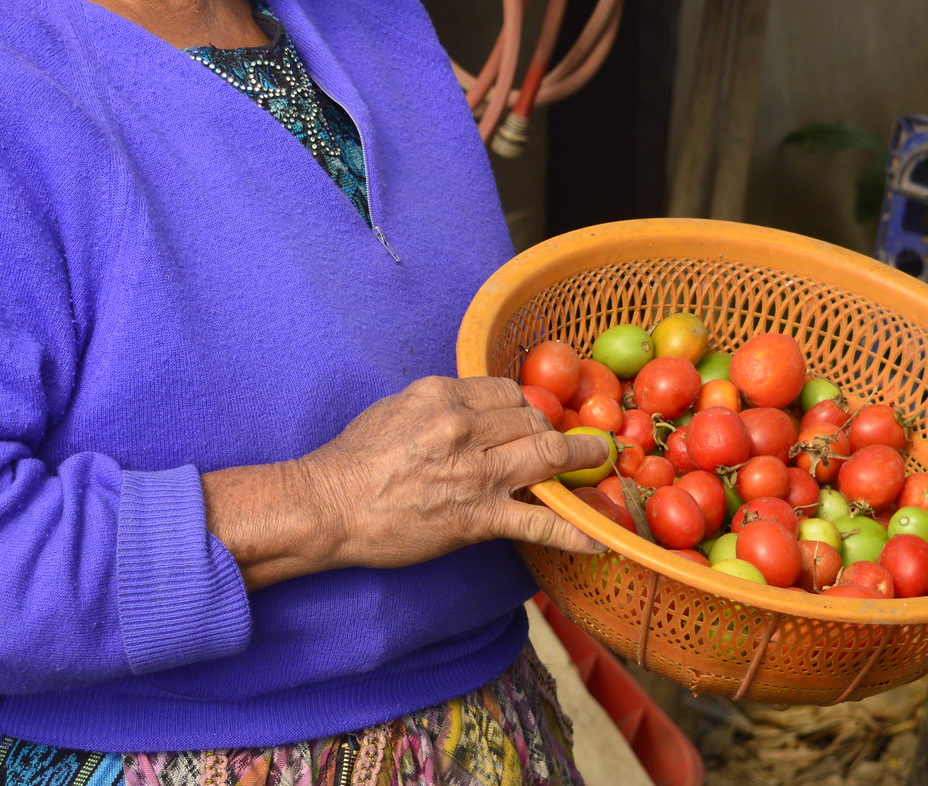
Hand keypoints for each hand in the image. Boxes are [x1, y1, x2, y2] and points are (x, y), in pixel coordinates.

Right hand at [203, 376, 609, 588]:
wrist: (328, 506)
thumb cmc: (351, 460)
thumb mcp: (394, 409)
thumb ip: (437, 406)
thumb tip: (468, 409)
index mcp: (442, 394)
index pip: (506, 390)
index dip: (527, 405)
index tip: (534, 417)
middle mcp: (464, 426)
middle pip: (532, 419)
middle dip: (554, 430)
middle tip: (564, 444)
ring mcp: (475, 472)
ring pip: (548, 456)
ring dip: (582, 460)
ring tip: (599, 464)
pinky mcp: (477, 517)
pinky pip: (538, 522)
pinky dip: (573, 531)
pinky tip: (597, 537)